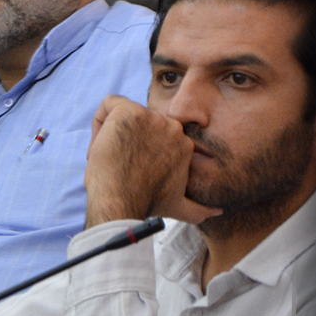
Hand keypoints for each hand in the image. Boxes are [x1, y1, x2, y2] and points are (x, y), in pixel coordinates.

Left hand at [85, 95, 220, 225]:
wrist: (122, 202)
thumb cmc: (144, 204)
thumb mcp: (178, 206)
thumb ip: (199, 208)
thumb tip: (217, 212)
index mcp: (184, 143)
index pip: (153, 135)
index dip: (139, 152)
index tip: (131, 171)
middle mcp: (172, 127)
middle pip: (139, 124)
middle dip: (126, 142)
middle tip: (117, 164)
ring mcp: (152, 118)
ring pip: (123, 115)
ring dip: (110, 134)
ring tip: (108, 159)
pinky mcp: (129, 112)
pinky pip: (109, 103)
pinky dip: (98, 120)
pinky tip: (97, 145)